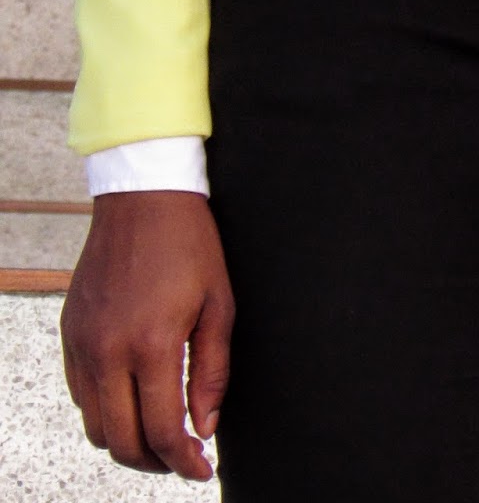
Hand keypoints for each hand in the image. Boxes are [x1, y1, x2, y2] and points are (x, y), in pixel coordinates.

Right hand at [59, 190, 234, 480]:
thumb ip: (212, 371)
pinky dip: (106, 411)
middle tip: (182, 458)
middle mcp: (108, 351)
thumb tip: (204, 425)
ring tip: (160, 433)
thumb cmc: (190, 245)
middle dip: (154, 462)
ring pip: (95, 426)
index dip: (183, 460)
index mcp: (151, 344)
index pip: (162, 430)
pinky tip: (134, 400)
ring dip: (127, 441)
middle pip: (121, 441)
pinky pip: (81, 395)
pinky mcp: (70, 334)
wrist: (144, 197)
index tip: (202, 469)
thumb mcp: (220, 304)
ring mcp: (82, 344)